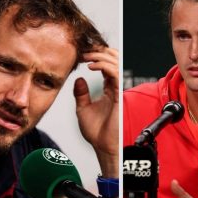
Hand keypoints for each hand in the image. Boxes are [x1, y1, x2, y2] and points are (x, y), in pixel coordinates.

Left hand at [74, 46, 118, 177]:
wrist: (104, 146)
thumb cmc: (97, 133)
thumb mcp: (82, 108)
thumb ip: (81, 93)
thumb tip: (79, 79)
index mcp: (108, 90)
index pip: (107, 66)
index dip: (95, 57)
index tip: (81, 55)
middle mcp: (114, 88)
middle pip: (114, 60)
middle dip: (99, 52)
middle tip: (84, 51)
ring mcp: (117, 90)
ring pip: (116, 63)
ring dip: (100, 56)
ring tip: (87, 56)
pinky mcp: (118, 94)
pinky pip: (115, 74)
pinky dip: (104, 66)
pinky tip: (92, 65)